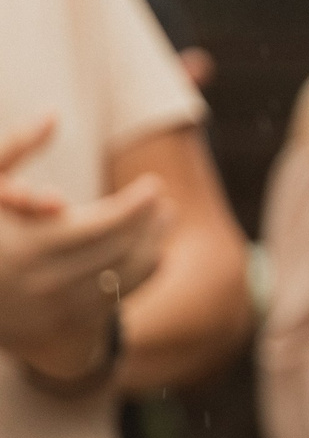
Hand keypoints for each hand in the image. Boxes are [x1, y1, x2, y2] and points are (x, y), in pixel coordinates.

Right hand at [0, 115, 167, 381]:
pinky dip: (139, 276)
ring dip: (151, 249)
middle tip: (165, 205)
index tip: (154, 185)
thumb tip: (53, 113)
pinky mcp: (62, 324)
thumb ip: (14, 146)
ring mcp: (54, 309)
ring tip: (163, 223)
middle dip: (149, 226)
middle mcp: (42, 282)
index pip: (101, 226)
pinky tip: (153, 253)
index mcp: (25, 244)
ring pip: (122, 278)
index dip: (134, 206)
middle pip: (118, 251)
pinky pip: (115, 301)